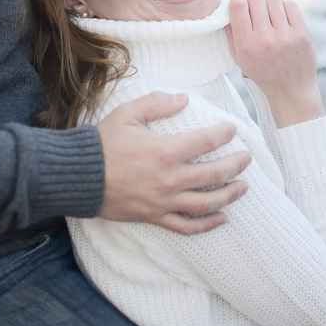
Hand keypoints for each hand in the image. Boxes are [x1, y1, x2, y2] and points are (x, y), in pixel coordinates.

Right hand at [98, 92, 250, 234]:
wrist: (79, 176)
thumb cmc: (103, 143)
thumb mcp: (128, 113)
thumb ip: (157, 102)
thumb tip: (183, 98)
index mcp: (166, 151)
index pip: (206, 141)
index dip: (224, 133)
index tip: (233, 129)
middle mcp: (170, 179)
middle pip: (214, 174)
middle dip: (236, 165)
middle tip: (247, 157)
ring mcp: (164, 201)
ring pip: (206, 203)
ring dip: (229, 195)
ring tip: (243, 187)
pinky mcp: (155, 217)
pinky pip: (187, 226)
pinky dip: (207, 224)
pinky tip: (222, 218)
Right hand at [227, 0, 323, 127]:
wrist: (291, 90)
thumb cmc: (263, 72)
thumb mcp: (239, 57)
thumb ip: (231, 32)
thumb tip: (228, 3)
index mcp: (246, 45)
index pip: (238, 5)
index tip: (242, 3)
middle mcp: (265, 39)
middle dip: (255, 1)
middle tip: (257, 11)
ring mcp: (285, 36)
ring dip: (271, 4)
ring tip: (271, 16)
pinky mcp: (302, 34)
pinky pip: (291, 5)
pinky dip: (286, 8)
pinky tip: (283, 19)